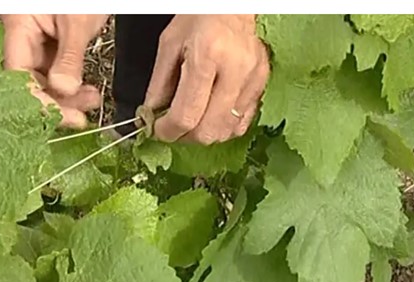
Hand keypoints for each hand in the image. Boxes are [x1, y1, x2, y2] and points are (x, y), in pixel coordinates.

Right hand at [0, 14, 108, 128]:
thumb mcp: (77, 22)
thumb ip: (69, 56)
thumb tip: (64, 88)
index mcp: (19, 27)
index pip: (18, 75)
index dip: (38, 100)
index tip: (63, 116)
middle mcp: (24, 37)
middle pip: (31, 81)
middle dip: (57, 102)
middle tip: (81, 117)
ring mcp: (38, 41)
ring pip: (46, 79)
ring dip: (69, 96)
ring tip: (92, 101)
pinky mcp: (53, 44)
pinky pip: (57, 71)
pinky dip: (73, 84)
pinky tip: (88, 92)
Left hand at [143, 15, 269, 144]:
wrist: (233, 6)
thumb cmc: (200, 17)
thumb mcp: (170, 44)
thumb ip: (159, 84)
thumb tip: (151, 115)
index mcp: (207, 56)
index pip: (187, 114)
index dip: (168, 131)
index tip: (158, 130)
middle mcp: (234, 71)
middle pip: (209, 130)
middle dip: (186, 137)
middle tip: (173, 128)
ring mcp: (252, 80)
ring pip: (226, 131)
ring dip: (204, 134)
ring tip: (192, 120)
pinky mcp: (262, 84)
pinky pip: (243, 123)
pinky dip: (223, 127)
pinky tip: (211, 115)